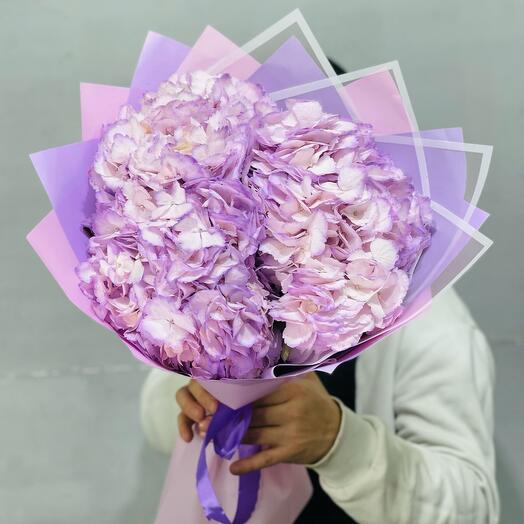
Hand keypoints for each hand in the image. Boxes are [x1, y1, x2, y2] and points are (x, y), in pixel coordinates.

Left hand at [174, 373, 340, 475]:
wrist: (337, 433)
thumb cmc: (316, 402)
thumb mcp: (306, 382)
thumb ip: (287, 370)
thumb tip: (267, 351)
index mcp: (293, 391)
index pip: (259, 392)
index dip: (238, 394)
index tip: (218, 394)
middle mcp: (292, 411)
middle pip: (253, 413)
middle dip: (229, 415)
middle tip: (206, 415)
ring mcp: (290, 434)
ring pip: (254, 434)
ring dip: (230, 436)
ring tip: (209, 434)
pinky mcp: (290, 453)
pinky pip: (265, 459)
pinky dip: (248, 464)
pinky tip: (232, 467)